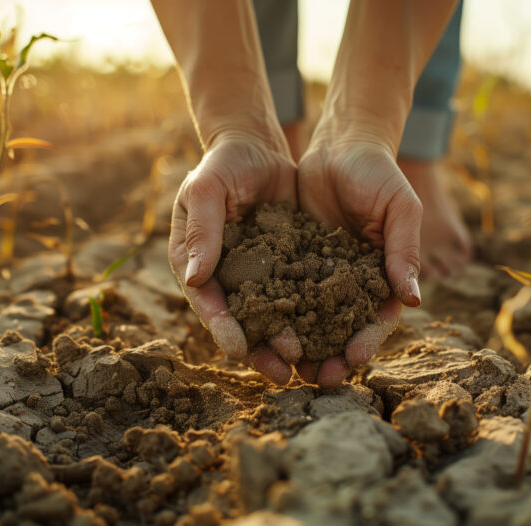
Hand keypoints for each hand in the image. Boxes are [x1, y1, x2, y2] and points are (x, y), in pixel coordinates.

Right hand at [168, 133, 300, 383]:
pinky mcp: (288, 267)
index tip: (238, 348)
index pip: (208, 301)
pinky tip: (336, 335)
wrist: (256, 146)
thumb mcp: (206, 189)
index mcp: (196, 263)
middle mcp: (225, 277)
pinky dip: (316, 317)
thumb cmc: (222, 164)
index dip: (223, 326)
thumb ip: (202, 230)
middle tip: (282, 374)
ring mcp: (258, 275)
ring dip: (291, 342)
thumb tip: (194, 278)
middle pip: (243, 321)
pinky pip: (302, 296)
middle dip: (262, 349)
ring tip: (312, 368)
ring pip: (275, 316)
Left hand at [295, 129, 422, 388]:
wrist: (341, 145)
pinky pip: (283, 291)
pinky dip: (275, 313)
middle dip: (332, 354)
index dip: (367, 339)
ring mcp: (321, 273)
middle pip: (342, 328)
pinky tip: (262, 332)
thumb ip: (403, 251)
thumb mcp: (399, 210)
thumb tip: (413, 301)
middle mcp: (351, 282)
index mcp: (383, 276)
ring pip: (310, 318)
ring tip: (289, 368)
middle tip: (319, 378)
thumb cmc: (380, 174)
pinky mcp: (293, 260)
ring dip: (302, 344)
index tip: (354, 359)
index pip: (377, 317)